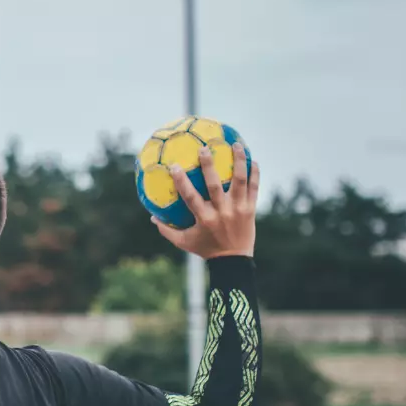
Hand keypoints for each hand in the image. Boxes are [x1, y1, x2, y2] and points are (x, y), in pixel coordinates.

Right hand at [154, 142, 258, 258]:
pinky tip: (253, 161)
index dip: (181, 181)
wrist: (233, 261)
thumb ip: (166, 230)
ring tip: (237, 145)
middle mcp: (221, 212)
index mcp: (204, 219)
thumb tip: (151, 217)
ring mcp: (238, 209)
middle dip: (209, 165)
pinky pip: (254, 188)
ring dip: (239, 161)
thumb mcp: (183, 242)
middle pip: (215, 185)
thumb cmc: (205, 249)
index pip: (190, 197)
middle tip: (204, 148)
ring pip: (239, 181)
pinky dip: (254, 174)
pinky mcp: (250, 209)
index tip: (173, 166)